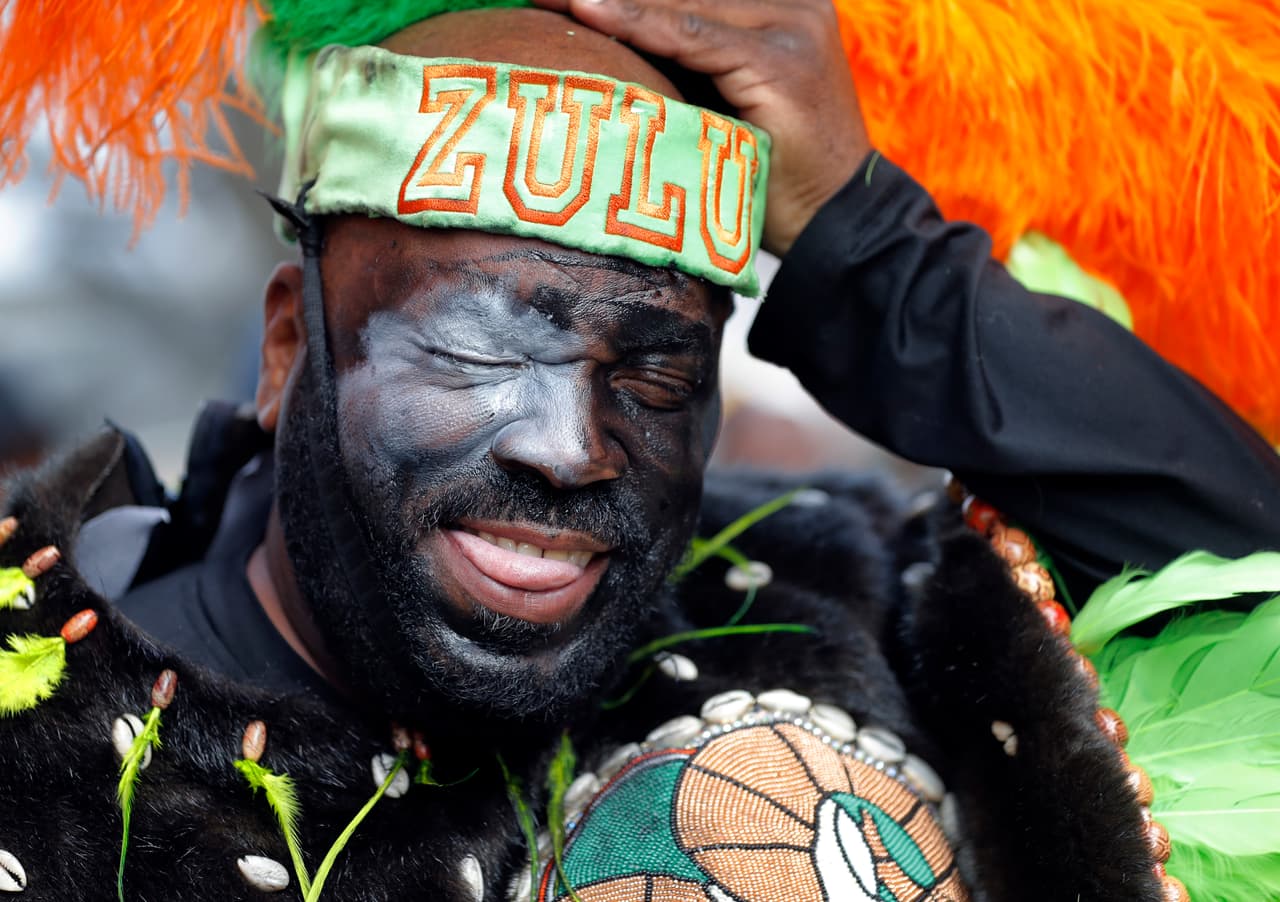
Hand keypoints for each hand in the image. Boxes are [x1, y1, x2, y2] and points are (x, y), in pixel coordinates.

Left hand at [531, 0, 870, 255]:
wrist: (838, 221)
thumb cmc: (772, 168)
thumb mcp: (726, 96)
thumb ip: (684, 58)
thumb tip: (598, 33)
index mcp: (782, 0)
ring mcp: (792, 24)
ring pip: (677, 1)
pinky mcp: (780, 60)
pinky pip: (689, 35)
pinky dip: (634, 21)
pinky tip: (583, 9)